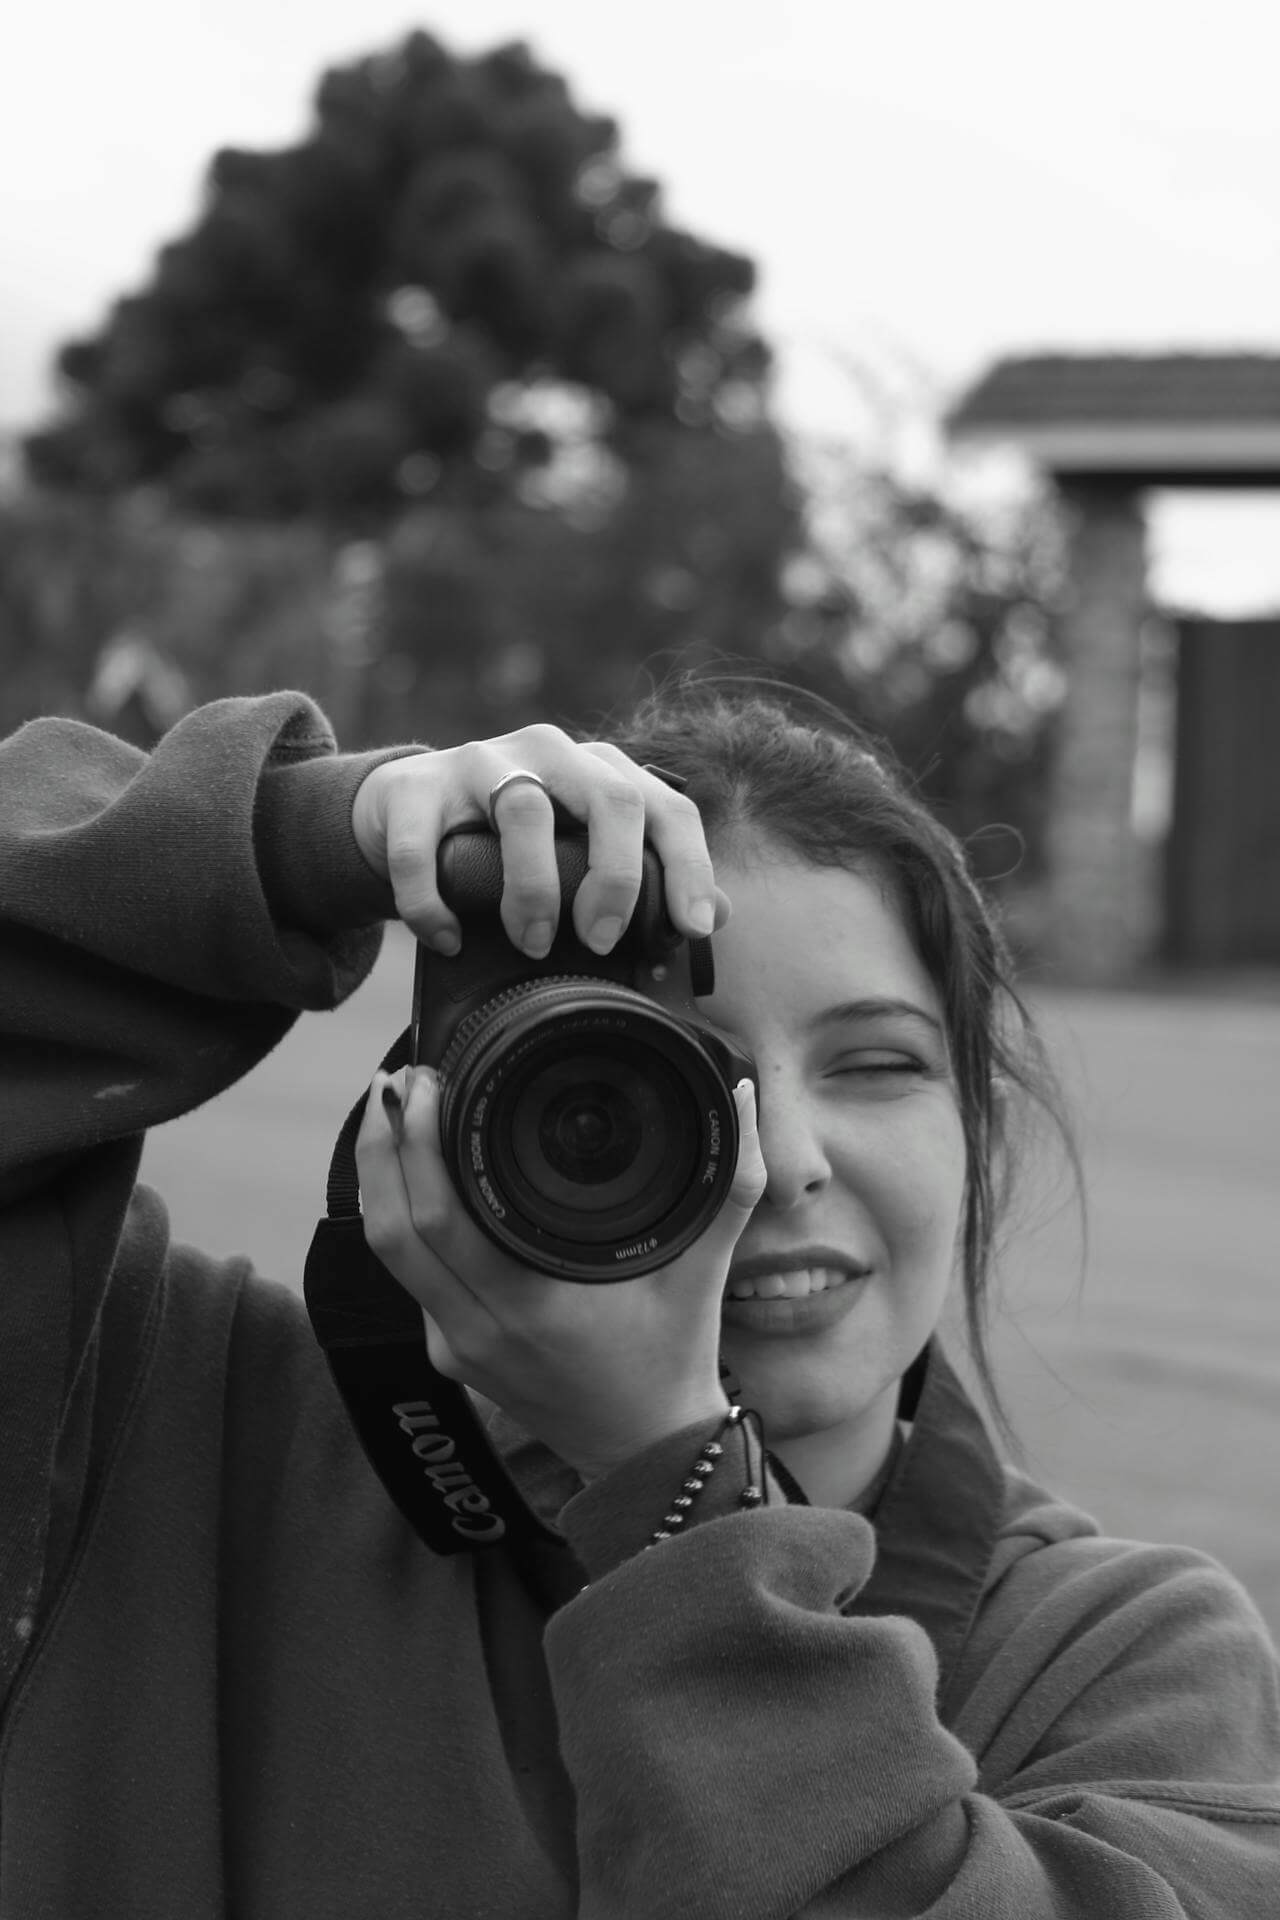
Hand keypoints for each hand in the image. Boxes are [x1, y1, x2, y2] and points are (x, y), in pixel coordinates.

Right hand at [351, 724, 730, 957]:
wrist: (403, 809)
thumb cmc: (508, 839)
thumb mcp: (578, 849)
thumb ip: (645, 876)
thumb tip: (716, 916)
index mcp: (598, 768)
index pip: (666, 806)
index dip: (689, 866)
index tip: (690, 927)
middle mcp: (548, 752)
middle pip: (610, 797)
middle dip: (616, 878)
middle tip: (600, 940)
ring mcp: (479, 761)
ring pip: (523, 809)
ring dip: (533, 889)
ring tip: (531, 941)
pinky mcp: (413, 788)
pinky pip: (425, 848)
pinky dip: (435, 902)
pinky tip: (450, 938)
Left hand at [355, 1067, 765, 1480]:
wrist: (647, 1456)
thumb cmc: (674, 1360)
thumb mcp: (707, 1271)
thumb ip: (732, 1182)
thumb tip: (745, 1098)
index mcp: (533, 1304)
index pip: (442, 1215)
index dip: (419, 1143)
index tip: (429, 1083)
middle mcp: (481, 1328)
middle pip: (392, 1229)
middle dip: (382, 1145)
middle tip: (398, 1081)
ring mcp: (456, 1348)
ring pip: (388, 1254)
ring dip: (380, 1179)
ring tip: (390, 1112)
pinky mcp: (449, 1356)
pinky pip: (409, 1278)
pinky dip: (402, 1220)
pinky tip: (414, 1177)